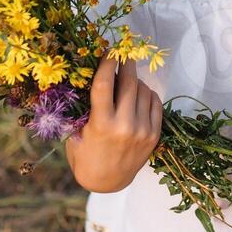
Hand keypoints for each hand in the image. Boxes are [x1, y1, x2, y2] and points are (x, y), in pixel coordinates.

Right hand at [65, 55, 162, 192]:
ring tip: (126, 80)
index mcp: (101, 125)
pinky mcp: (154, 135)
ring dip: (135, 80)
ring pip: (143, 90)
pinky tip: (138, 93)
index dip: (106, 63)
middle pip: (128, 83)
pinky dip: (147, 93)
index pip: (104, 84)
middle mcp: (125, 126)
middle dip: (125, 64)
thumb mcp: (76, 132)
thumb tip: (91, 74)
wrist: (106, 182)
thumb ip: (84, 107)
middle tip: (123, 53)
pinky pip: (155, 102)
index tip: (108, 50)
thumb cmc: (85, 154)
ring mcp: (143, 131)